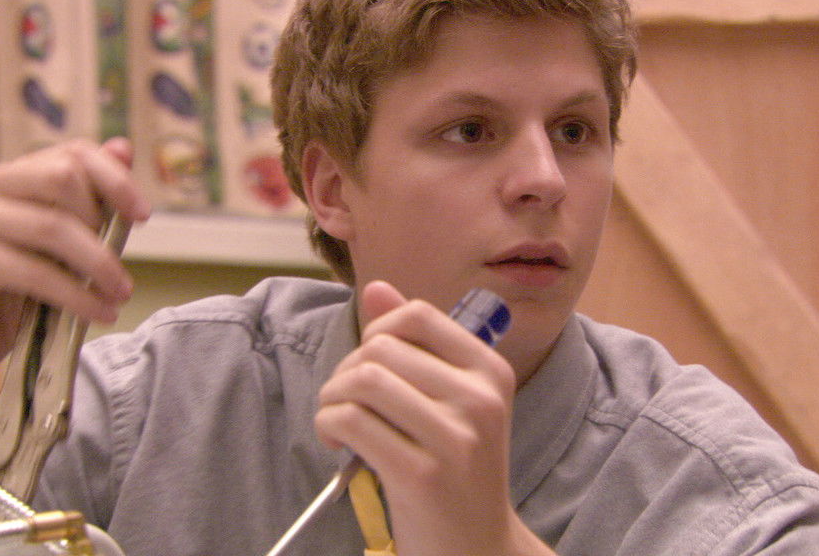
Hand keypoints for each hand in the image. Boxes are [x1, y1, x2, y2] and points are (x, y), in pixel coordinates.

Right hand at [0, 138, 150, 396]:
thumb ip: (91, 201)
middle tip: (117, 271)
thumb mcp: (63, 245)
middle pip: (64, 177)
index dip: (116, 178)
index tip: (143, 215)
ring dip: (100, 265)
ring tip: (120, 295)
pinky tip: (100, 314)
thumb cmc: (16, 293)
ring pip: (55, 226)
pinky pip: (39, 271)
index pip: (73, 152)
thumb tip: (123, 147)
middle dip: (103, 224)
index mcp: (10, 175)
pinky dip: (79, 296)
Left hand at [315, 281, 552, 554]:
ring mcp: (455, 438)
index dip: (377, 330)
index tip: (369, 364)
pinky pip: (351, 421)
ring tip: (337, 421)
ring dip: (332, 398)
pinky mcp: (422, 474)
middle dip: (346, 371)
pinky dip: (328, 425)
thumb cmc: (455, 470)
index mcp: (491, 371)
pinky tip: (337, 442)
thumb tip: (375, 288)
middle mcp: (480, 399)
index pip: (418, 315)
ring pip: (362, 381)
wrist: (477, 547)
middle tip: (346, 403)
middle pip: (381, 348)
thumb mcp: (448, 401)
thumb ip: (414, 344)